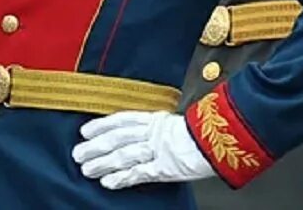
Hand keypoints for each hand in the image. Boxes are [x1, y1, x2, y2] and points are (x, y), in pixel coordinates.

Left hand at [73, 110, 216, 189]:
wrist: (224, 137)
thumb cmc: (209, 130)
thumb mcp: (181, 123)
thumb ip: (162, 128)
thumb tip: (148, 131)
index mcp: (157, 119)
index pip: (122, 120)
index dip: (102, 125)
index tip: (85, 130)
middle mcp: (154, 132)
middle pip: (118, 138)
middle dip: (96, 146)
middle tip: (78, 153)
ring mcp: (158, 150)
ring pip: (123, 155)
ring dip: (103, 163)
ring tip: (87, 170)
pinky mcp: (165, 167)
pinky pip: (139, 173)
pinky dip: (122, 178)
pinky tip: (109, 183)